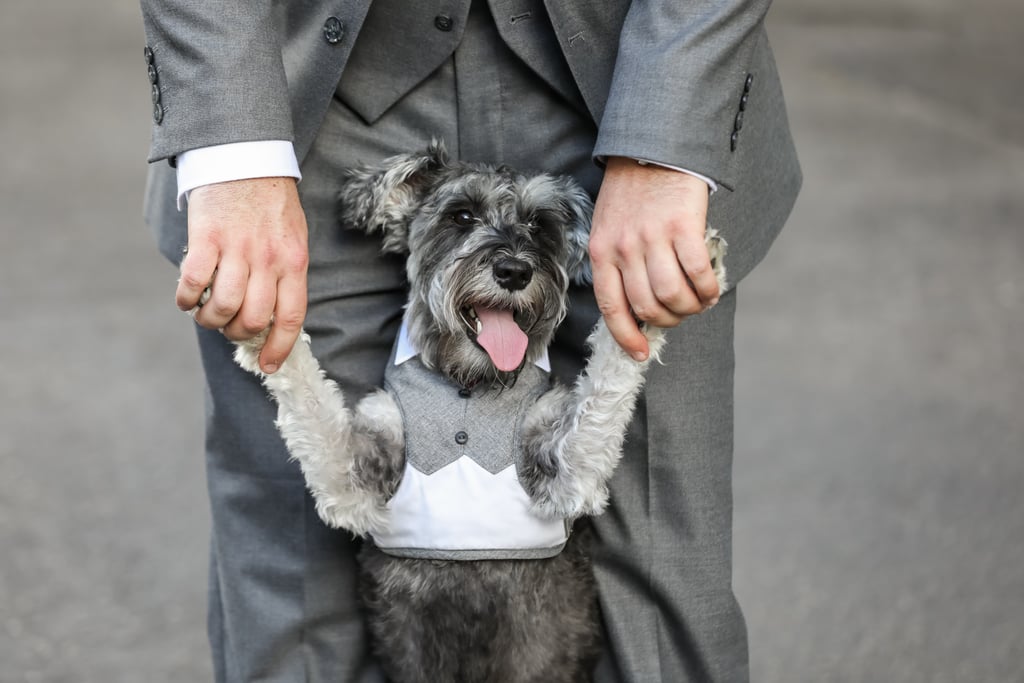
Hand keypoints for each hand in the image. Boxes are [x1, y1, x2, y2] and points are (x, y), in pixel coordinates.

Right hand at [177, 177, 308, 372]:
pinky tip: (187, 298)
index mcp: (294, 262)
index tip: (268, 365)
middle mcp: (268, 259)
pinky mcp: (207, 237)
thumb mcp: (293, 239)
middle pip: (253, 318)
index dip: (279, 347)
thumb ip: (285, 275)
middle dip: (238, 333)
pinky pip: (194, 282)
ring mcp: (237, 249)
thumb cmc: (270, 203)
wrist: (246, 156)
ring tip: (206, 313)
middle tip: (229, 326)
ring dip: (211, 320)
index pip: (291, 317)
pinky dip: (187, 299)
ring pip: (224, 307)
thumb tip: (271, 317)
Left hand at [589, 157, 719, 359]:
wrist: (653, 146)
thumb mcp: (608, 226)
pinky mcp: (683, 226)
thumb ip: (616, 262)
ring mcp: (653, 237)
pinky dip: (707, 288)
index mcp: (601, 250)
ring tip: (698, 303)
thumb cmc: (631, 190)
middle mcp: (624, 247)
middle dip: (668, 320)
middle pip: (647, 306)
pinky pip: (698, 272)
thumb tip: (637, 305)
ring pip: (673, 295)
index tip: (640, 352)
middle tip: (679, 314)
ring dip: (690, 308)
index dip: (627, 336)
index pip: (611, 306)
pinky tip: (710, 289)